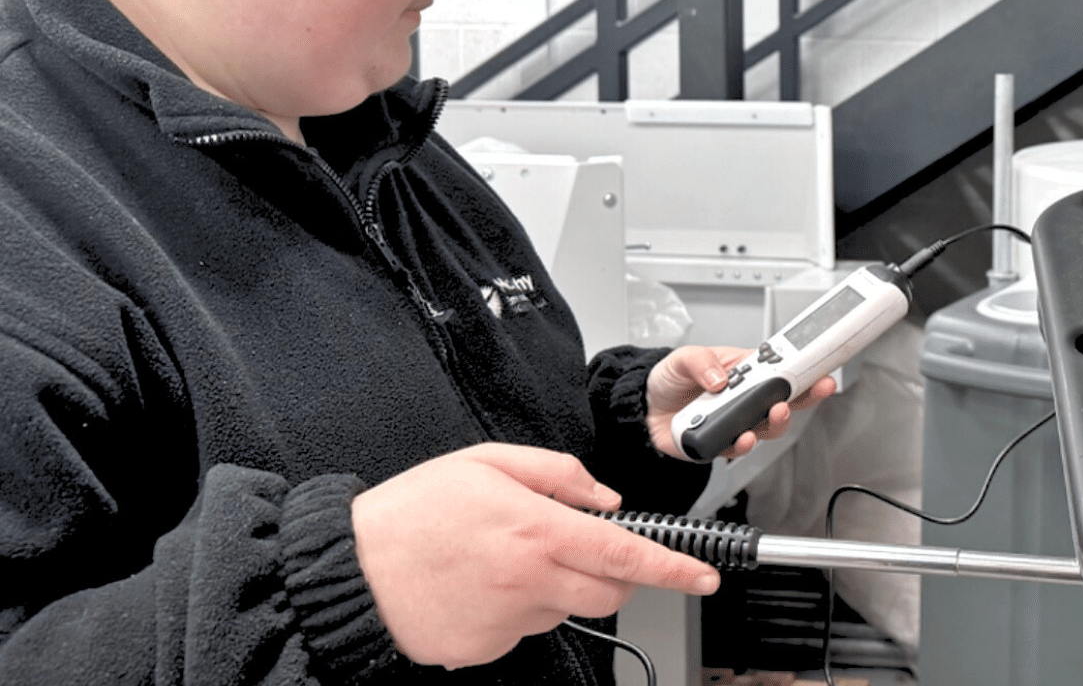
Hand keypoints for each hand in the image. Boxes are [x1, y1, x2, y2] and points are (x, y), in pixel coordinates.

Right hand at [351, 443, 719, 668]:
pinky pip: (524, 629)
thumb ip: (559, 473)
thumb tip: (604, 497)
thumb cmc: (412, 513)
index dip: (674, 568)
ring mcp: (509, 622)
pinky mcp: (487, 649)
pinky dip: (516, 609)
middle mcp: (530, 581)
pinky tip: (479, 585)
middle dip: (613, 576)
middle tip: (580, 549)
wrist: (349, 570)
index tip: (703, 576)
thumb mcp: (488, 462)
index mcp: (538, 531)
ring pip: (565, 610)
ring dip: (555, 588)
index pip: (627, 556)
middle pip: (609, 594)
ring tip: (503, 559)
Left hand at [645, 345, 836, 460]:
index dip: (807, 372)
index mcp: (746, 372)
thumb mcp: (683, 358)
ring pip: (768, 428)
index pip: (783, 371)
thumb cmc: (670, 379)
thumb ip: (701, 362)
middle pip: (787, 402)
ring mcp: (737, 424)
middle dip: (804, 398)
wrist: (644, 409)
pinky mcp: (721, 445)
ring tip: (774, 413)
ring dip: (776, 422)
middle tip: (808, 391)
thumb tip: (720, 377)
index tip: (822, 371)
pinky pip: (739, 449)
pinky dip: (743, 444)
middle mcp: (747, 400)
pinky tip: (742, 438)